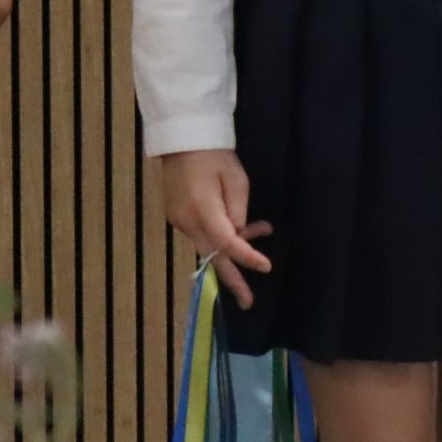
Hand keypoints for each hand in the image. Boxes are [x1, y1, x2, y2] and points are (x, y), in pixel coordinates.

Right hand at [159, 148, 272, 309]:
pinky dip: (218, 235)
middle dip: (232, 280)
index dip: (247, 257)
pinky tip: (238, 224)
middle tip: (248, 303)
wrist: (182, 138)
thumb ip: (238, 211)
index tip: (265, 266)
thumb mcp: (236, 179)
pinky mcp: (175, 215)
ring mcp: (178, 220)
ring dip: (232, 246)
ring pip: (207, 244)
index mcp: (204, 210)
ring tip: (263, 231)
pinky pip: (199, 234)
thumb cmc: (214, 154)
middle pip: (212, 256)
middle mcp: (187, 221)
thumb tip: (238, 234)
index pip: (227, 243)